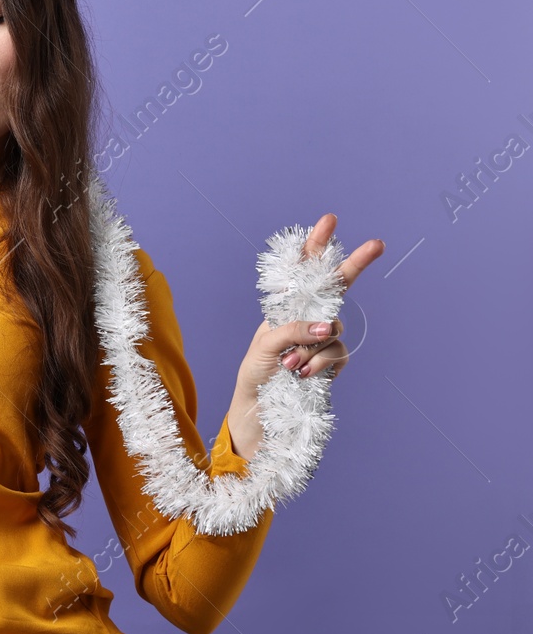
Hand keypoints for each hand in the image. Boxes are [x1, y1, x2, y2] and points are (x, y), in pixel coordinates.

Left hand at [225, 213, 383, 460]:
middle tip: (377, 243)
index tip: (329, 220)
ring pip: (332, 330)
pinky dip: (318, 363)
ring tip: (289, 365)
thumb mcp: (265, 345)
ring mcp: (322, 343)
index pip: (304, 274)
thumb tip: (329, 328)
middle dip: (354, 264)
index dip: (317, 247)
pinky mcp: (333, 366)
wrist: (259, 412)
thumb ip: (295, 330)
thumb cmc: (257, 373)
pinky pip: (336, 355)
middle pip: (337, 289)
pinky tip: (301, 375)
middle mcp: (307, 321)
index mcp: (286, 309)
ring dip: (310, 347)